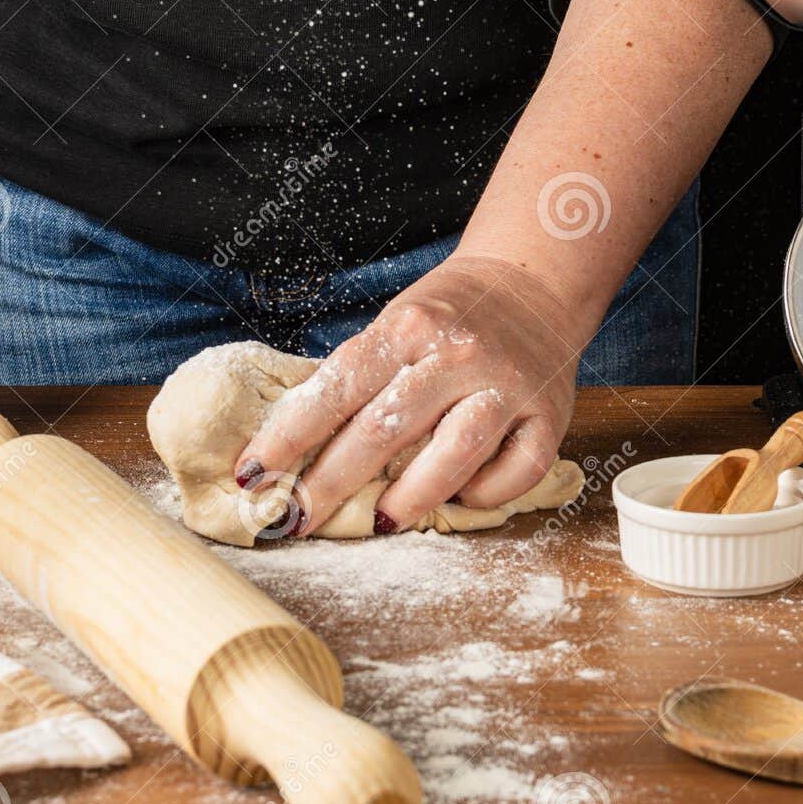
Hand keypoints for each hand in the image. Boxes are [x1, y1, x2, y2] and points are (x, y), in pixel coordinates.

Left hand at [235, 253, 586, 535]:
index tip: (252, 475)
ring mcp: (507, 385)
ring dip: (409, 498)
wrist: (534, 281)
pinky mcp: (550, 415)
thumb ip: (359, 378)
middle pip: (385, 429)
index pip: (336, 388)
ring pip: (454, 454)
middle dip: (332, 482)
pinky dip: (485, 494)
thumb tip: (291, 448)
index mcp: (408, 327)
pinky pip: (518, 471)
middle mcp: (458, 354)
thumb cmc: (449, 315)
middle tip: (298, 519)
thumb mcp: (396, 325)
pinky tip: (461, 497)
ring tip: (378, 522)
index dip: (288, 437)